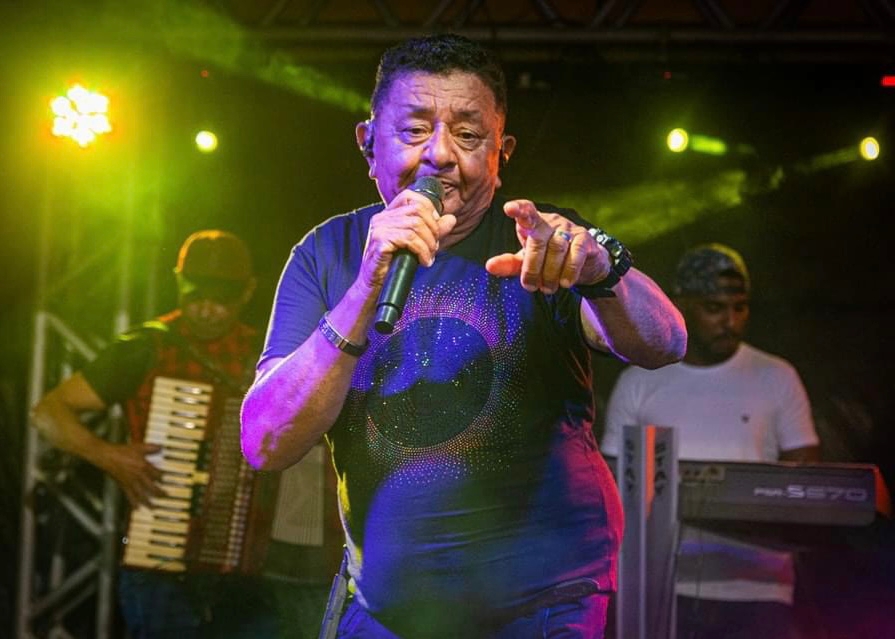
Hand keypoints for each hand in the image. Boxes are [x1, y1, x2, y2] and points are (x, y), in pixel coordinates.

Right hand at [102, 441, 164, 507]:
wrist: (108, 456)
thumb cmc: (123, 451)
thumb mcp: (139, 447)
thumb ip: (152, 448)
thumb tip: (161, 447)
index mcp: (144, 466)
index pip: (158, 474)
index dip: (162, 477)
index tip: (165, 480)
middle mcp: (139, 476)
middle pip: (152, 487)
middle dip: (160, 493)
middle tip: (165, 495)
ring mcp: (131, 482)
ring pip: (142, 495)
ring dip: (148, 502)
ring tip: (154, 507)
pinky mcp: (123, 485)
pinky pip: (130, 496)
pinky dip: (133, 503)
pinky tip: (137, 508)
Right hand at [360, 188, 456, 289]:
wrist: (375, 284)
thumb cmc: (393, 264)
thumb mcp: (417, 244)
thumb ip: (433, 230)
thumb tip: (451, 219)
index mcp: (388, 214)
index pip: (409, 197)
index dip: (428, 208)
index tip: (434, 227)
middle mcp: (381, 218)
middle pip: (417, 210)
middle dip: (433, 229)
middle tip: (434, 247)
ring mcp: (379, 229)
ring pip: (415, 225)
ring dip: (429, 243)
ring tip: (429, 256)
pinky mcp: (380, 241)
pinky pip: (409, 239)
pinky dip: (422, 251)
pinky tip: (423, 261)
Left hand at [485, 199, 610, 292]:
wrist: (584, 264)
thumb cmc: (548, 259)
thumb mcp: (526, 262)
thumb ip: (509, 263)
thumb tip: (489, 266)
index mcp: (533, 223)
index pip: (526, 211)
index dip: (518, 209)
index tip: (509, 209)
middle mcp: (551, 222)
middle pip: (538, 240)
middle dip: (532, 267)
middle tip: (530, 287)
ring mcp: (569, 228)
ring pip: (557, 248)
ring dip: (550, 273)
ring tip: (547, 288)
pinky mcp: (585, 238)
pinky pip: (576, 252)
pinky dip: (569, 270)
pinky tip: (565, 283)